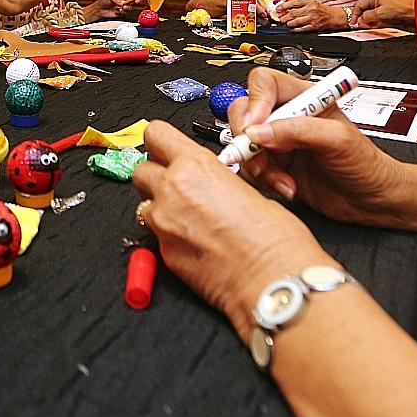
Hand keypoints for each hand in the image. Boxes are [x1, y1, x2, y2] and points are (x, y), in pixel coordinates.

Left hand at [94, 0, 143, 17]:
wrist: (99, 9)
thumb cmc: (104, 0)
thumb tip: (123, 2)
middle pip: (135, 0)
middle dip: (135, 2)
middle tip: (135, 2)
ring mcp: (125, 6)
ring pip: (132, 7)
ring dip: (128, 7)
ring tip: (122, 7)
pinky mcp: (123, 12)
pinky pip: (126, 12)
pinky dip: (123, 11)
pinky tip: (118, 10)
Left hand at [131, 122, 328, 335]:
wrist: (274, 282)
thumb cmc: (275, 240)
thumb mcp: (251, 189)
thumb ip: (217, 180)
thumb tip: (209, 183)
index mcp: (196, 166)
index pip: (156, 135)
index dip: (160, 142)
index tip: (165, 148)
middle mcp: (173, 190)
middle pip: (141, 170)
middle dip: (156, 177)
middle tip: (177, 187)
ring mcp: (163, 224)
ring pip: (144, 205)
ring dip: (160, 208)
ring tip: (188, 220)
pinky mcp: (163, 253)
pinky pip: (155, 236)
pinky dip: (168, 236)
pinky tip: (193, 243)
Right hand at [229, 67, 408, 227]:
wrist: (374, 201)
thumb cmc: (368, 165)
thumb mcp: (338, 140)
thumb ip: (298, 131)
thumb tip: (259, 131)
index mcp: (305, 99)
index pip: (264, 83)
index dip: (254, 102)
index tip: (254, 127)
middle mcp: (288, 118)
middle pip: (244, 113)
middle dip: (247, 138)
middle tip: (256, 156)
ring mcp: (279, 144)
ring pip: (244, 145)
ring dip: (258, 166)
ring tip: (283, 180)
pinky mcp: (275, 168)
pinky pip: (251, 170)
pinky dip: (264, 182)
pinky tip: (287, 187)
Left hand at [278, 0, 345, 31]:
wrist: (334, 16)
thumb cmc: (322, 9)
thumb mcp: (311, 2)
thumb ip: (299, 4)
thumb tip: (286, 7)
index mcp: (309, 1)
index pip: (293, 3)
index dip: (283, 6)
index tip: (278, 9)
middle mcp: (310, 9)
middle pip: (292, 13)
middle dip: (283, 17)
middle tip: (280, 19)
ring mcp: (312, 18)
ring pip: (295, 22)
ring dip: (288, 24)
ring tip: (286, 23)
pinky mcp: (313, 26)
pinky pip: (301, 29)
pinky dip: (294, 29)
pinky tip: (292, 29)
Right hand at [352, 0, 406, 28]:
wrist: (414, 13)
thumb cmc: (401, 9)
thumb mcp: (380, 13)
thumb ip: (367, 17)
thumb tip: (360, 20)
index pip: (358, 5)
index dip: (354, 15)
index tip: (353, 23)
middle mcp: (377, 1)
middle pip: (364, 11)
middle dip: (362, 19)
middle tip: (362, 26)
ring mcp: (382, 7)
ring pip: (370, 15)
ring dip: (369, 22)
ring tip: (371, 26)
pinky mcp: (387, 13)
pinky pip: (377, 18)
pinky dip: (375, 23)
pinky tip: (378, 25)